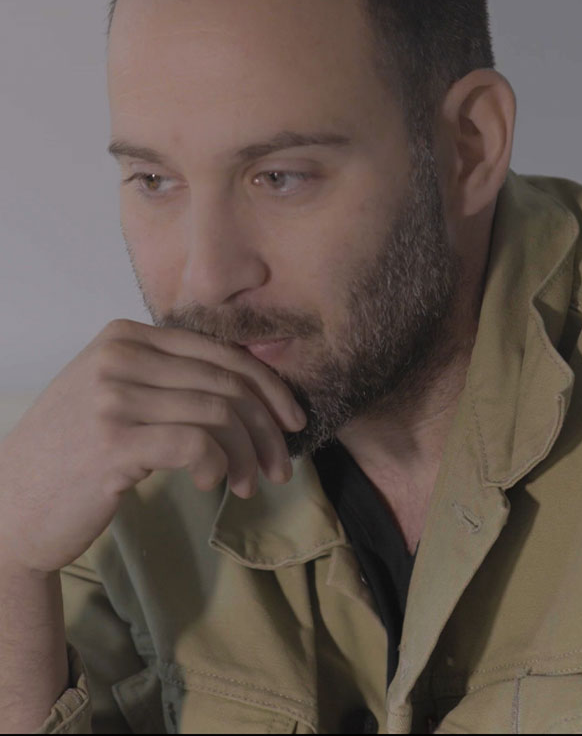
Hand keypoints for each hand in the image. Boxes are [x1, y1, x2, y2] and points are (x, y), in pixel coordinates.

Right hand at [0, 319, 305, 574]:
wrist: (8, 505)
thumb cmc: (73, 453)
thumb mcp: (116, 394)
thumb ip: (170, 379)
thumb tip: (256, 392)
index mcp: (126, 336)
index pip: (222, 353)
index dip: (269, 387)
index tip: (292, 421)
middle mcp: (119, 356)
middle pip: (228, 382)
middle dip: (268, 428)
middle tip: (281, 465)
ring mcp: (114, 395)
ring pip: (219, 414)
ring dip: (247, 456)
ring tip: (248, 484)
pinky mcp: (113, 440)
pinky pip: (197, 444)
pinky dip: (218, 466)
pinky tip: (211, 484)